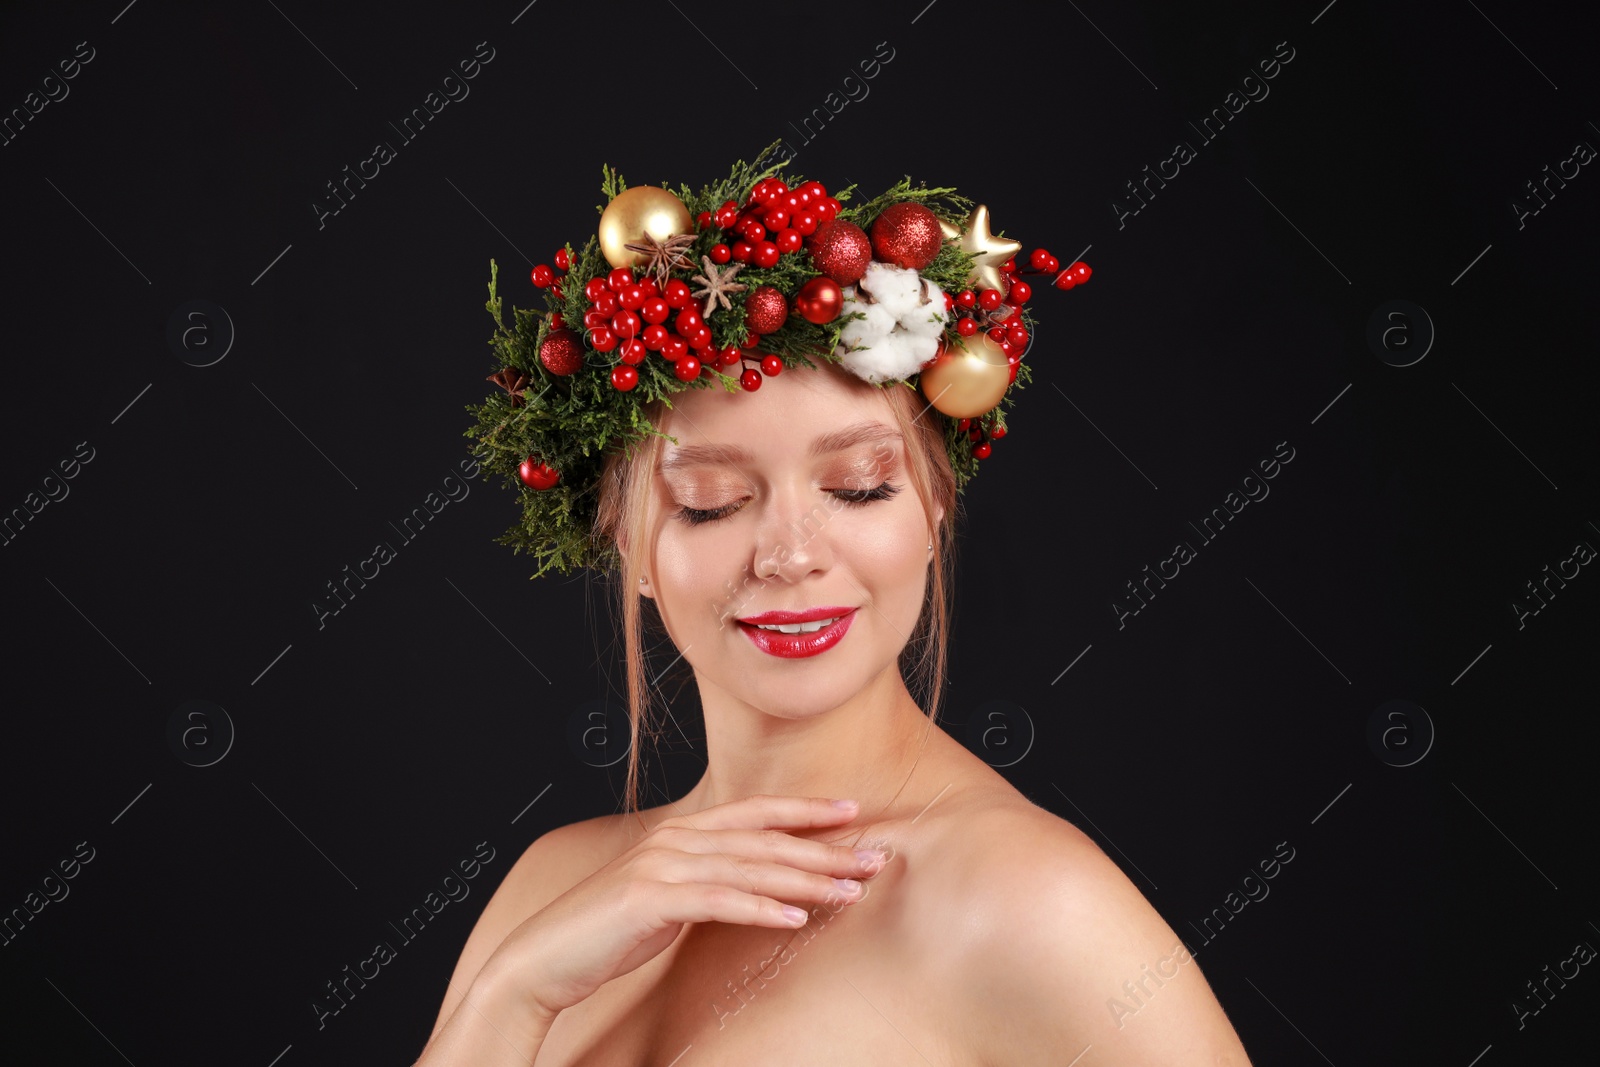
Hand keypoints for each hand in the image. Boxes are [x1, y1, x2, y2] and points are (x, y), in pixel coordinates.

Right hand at [477, 794, 884, 1020]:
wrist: (544, 957)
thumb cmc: (607, 930)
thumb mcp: (666, 896)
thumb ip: (707, 881)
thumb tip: (757, 885)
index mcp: (680, 833)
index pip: (756, 812)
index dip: (806, 809)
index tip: (853, 812)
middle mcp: (675, 840)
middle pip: (766, 839)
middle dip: (825, 848)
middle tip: (873, 857)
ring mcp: (662, 866)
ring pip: (751, 867)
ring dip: (806, 879)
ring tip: (850, 890)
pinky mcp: (651, 899)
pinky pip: (719, 901)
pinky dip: (761, 907)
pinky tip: (795, 917)